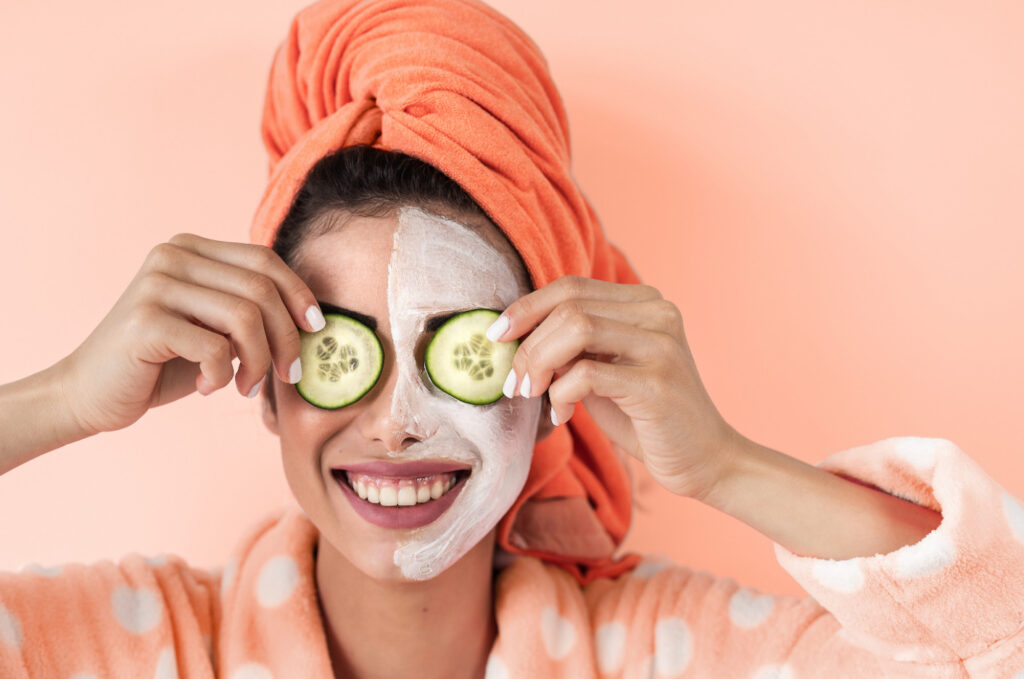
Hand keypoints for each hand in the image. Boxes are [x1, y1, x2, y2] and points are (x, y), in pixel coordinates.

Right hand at [57, 233, 324, 435]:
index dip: (299, 294)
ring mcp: (156, 285)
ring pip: (245, 318)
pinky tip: (206, 386)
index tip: (315, 330)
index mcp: (190, 248)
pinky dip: (222, 376)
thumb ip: (249, 311)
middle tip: (286, 375)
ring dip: (257, 362)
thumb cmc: (162, 363)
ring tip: (246, 386)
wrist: (89, 393)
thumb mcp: (213, 328)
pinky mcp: (145, 320)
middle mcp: (172, 256)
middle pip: (261, 290)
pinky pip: (215, 348)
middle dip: (285, 339)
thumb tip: (311, 318)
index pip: (264, 260)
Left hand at [489, 275, 739, 501]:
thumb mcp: (604, 372)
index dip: (526, 307)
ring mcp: (661, 345)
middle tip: (511, 382)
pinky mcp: (657, 382)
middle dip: (527, 343)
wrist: (707, 461)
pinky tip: (563, 414)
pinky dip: (560, 393)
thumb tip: (516, 337)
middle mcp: (658, 313)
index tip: (496, 336)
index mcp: (646, 303)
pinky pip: (586, 373)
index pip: (572, 287)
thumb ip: (572, 349)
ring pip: (576, 329)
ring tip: (529, 394)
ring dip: (538, 363)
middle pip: (569, 305)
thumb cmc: (647, 418)